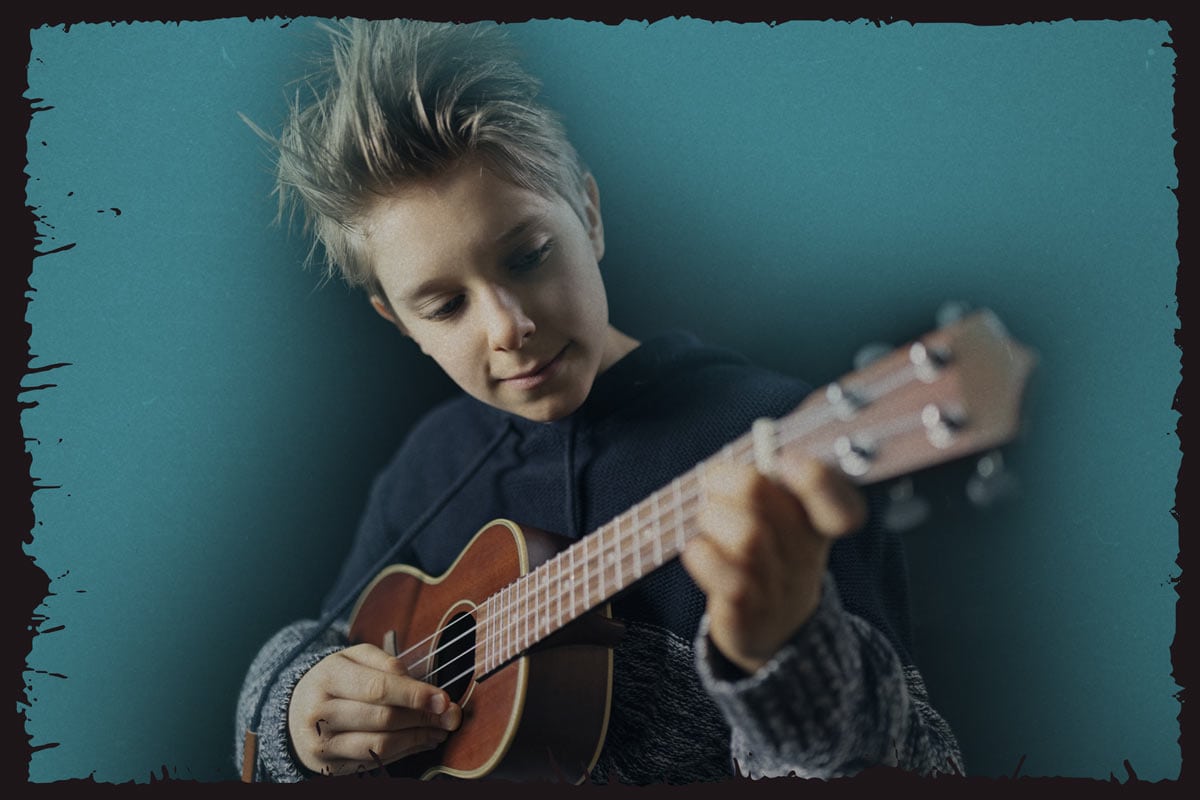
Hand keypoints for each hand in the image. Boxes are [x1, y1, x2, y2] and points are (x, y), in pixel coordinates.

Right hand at [288, 643, 461, 775]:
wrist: (294, 711)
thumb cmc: (336, 679)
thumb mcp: (354, 657)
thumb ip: (386, 663)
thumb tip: (419, 684)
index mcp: (329, 676)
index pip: (378, 688)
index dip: (414, 695)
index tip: (443, 699)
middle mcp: (321, 711)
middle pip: (383, 718)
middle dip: (423, 718)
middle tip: (451, 716)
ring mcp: (323, 742)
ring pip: (380, 744)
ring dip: (418, 738)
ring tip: (440, 730)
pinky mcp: (329, 765)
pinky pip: (374, 760)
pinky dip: (405, 752)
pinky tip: (422, 741)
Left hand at [681, 454, 866, 673]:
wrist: (771, 629)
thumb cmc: (769, 556)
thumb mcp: (780, 520)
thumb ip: (771, 482)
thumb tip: (760, 441)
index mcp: (817, 525)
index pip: (841, 505)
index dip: (817, 480)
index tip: (786, 460)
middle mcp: (804, 555)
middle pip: (765, 499)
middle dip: (731, 481)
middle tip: (713, 485)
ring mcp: (779, 587)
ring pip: (748, 536)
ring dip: (714, 517)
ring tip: (707, 520)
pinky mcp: (749, 614)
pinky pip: (731, 580)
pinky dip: (704, 556)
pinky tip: (697, 550)